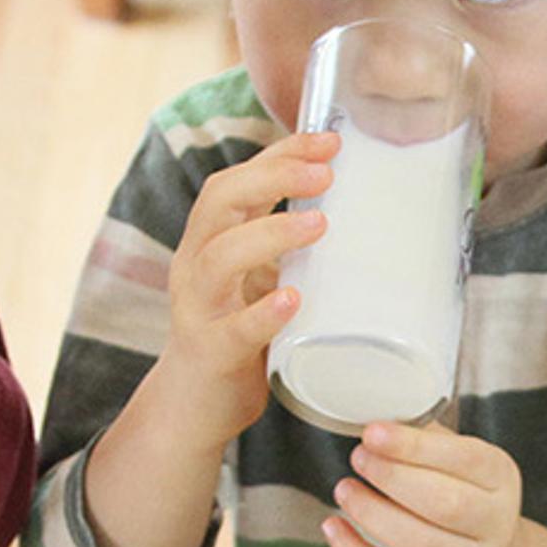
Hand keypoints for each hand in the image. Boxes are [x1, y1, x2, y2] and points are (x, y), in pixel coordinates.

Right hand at [135, 131, 338, 453]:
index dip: (279, 154)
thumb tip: (353, 208)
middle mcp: (195, 265)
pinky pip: (233, 330)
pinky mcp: (210, 353)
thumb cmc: (235, 333)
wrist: (193, 406)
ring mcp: (198, 309)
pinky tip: (293, 300)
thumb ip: (285, 246)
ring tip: (320, 224)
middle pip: (220, 202)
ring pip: (220, 257)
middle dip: (273, 178)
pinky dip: (263, 312)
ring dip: (271, 234)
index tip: (329, 139)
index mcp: (209, 240)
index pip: (236, 180)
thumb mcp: (256, 278)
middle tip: (326, 172)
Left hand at [325, 420, 526, 546]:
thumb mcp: (461, 465)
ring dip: (373, 515)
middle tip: (358, 459)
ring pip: (421, 546)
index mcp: (501, 479)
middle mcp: (496, 525)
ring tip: (344, 490)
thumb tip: (377, 420)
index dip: (415, 446)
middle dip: (393, 479)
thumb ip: (427, 441)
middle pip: (446, 504)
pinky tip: (334, 529)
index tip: (372, 432)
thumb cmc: (464, 500)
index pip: (466, 460)